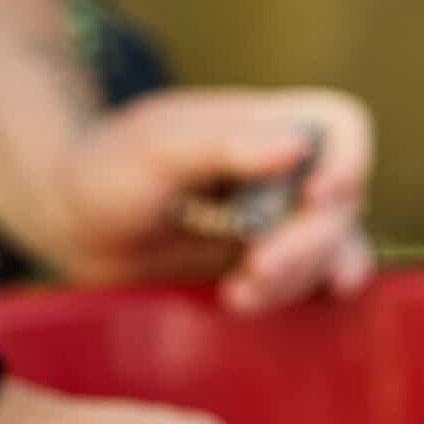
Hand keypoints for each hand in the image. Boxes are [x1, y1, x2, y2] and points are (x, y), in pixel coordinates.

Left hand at [36, 87, 375, 312]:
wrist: (74, 225)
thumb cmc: (107, 169)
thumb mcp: (155, 148)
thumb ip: (223, 144)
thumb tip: (297, 145)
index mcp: (266, 122)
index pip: (342, 125)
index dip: (349, 161)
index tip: (315, 198)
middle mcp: (283, 169)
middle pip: (342, 203)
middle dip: (309, 243)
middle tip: (257, 268)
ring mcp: (277, 218)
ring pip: (330, 248)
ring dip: (296, 276)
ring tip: (237, 293)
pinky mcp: (263, 262)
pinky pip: (307, 279)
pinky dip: (295, 294)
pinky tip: (260, 300)